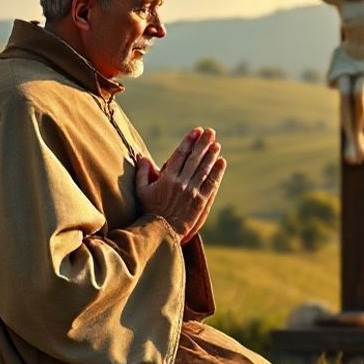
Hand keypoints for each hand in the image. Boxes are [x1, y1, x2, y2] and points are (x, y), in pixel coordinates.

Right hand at [135, 127, 226, 242]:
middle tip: (210, 132)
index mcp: (167, 178)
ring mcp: (193, 192)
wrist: (162, 232)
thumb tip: (142, 156)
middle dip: (203, 143)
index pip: (180, 154)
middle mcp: (181, 183)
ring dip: (211, 155)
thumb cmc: (149, 211)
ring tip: (216, 144)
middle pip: (195, 159)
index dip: (189, 141)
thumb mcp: (141, 191)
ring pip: (204, 169)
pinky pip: (211, 184)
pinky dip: (217, 172)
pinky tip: (221, 162)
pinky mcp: (201, 202)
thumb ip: (142, 173)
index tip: (196, 131)